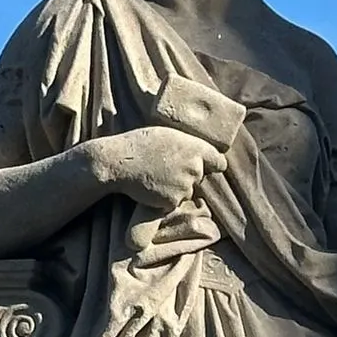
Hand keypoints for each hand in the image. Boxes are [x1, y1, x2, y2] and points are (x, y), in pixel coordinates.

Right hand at [92, 125, 219, 211]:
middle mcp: (194, 167)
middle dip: (188, 175)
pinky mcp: (173, 201)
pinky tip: (151, 187)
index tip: (205, 166)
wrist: (118, 162)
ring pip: (187, 191)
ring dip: (176, 188)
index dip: (211, 165)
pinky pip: (174, 202)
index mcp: (196, 148)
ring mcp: (185, 186)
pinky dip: (165, 198)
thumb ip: (188, 144)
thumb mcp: (168, 134)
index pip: (219, 162)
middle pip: (199, 177)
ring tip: (156, 176)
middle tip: (167, 168)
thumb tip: (203, 153)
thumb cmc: (140, 143)